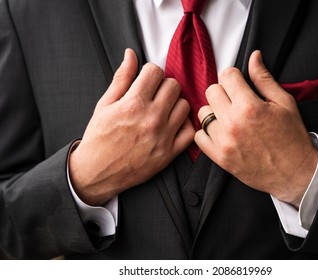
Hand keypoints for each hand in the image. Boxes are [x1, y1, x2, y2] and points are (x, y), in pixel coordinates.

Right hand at [69, 49, 194, 205]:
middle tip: (153, 95)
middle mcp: (151, 118)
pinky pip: (190, 131)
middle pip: (173, 85)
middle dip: (163, 86)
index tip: (145, 81)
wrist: (97, 172)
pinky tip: (172, 125)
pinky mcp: (169, 153)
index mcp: (133, 104)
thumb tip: (131, 54)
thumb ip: (121, 78)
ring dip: (175, 104)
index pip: (156, 71)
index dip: (149, 73)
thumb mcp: (104, 105)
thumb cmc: (99, 138)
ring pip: (185, 105)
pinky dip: (183, 126)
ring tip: (162, 110)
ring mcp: (163, 136)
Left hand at [195, 50, 317, 207]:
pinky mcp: (220, 158)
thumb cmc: (292, 138)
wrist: (295, 173)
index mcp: (249, 106)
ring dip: (214, 112)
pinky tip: (221, 133)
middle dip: (223, 92)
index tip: (239, 83)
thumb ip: (264, 78)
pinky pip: (199, 136)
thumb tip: (254, 56)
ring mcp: (223, 142)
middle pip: (211, 91)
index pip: (226, 76)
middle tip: (236, 100)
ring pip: (203, 113)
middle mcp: (232, 123)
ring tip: (229, 118)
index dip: (234, 76)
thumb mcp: (284, 103)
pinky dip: (207, 133)